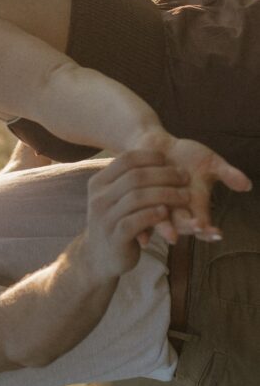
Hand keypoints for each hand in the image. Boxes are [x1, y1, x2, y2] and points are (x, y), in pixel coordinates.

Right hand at [84, 151, 191, 276]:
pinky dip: (154, 215)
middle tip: (185, 177)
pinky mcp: (115, 237)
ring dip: (166, 194)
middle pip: (135, 177)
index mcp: (98, 183)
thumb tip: (158, 159)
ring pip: (137, 197)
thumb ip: (127, 181)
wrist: (98, 257)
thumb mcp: (114, 198)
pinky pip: (136, 221)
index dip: (150, 157)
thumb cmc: (114, 223)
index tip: (170, 160)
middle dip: (165, 175)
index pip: (126, 160)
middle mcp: (99, 198)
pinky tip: (168, 213)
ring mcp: (105, 218)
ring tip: (185, 196)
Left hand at [131, 130, 251, 241]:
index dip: (209, 229)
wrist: (159, 147)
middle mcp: (177, 210)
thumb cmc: (188, 157)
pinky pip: (139, 218)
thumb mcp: (211, 163)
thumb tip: (247, 185)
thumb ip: (228, 174)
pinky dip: (142, 229)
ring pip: (162, 222)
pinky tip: (142, 238)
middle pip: (183, 225)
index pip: (204, 222)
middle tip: (196, 229)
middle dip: (189, 228)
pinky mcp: (139, 203)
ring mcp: (157, 206)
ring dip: (167, 229)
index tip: (216, 232)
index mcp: (195, 205)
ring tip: (172, 236)